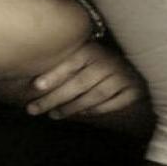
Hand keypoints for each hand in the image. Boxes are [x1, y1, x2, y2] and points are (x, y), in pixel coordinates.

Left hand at [25, 42, 146, 118]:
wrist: (134, 64)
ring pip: (94, 96)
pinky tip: (82, 114)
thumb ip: (63, 65)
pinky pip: (112, 105)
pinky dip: (96, 111)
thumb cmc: (96, 61)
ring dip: (72, 108)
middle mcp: (108, 62)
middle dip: (54, 98)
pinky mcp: (133, 90)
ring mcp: (122, 77)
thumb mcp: (81, 56)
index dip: (54, 75)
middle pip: (79, 83)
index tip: (36, 86)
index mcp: (92, 50)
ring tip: (53, 115)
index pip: (71, 63)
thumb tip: (32, 82)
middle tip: (33, 109)